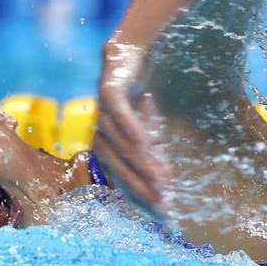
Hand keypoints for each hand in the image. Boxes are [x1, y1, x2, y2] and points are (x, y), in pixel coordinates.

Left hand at [94, 39, 170, 209]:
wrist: (129, 57)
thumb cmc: (138, 100)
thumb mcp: (151, 132)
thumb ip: (154, 155)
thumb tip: (166, 183)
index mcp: (106, 145)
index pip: (122, 175)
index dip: (140, 192)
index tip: (160, 208)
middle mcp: (100, 132)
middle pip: (119, 164)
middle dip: (140, 183)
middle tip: (161, 198)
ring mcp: (101, 113)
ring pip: (121, 143)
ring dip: (140, 162)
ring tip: (160, 177)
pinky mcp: (108, 92)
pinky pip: (119, 114)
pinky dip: (131, 129)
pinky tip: (145, 142)